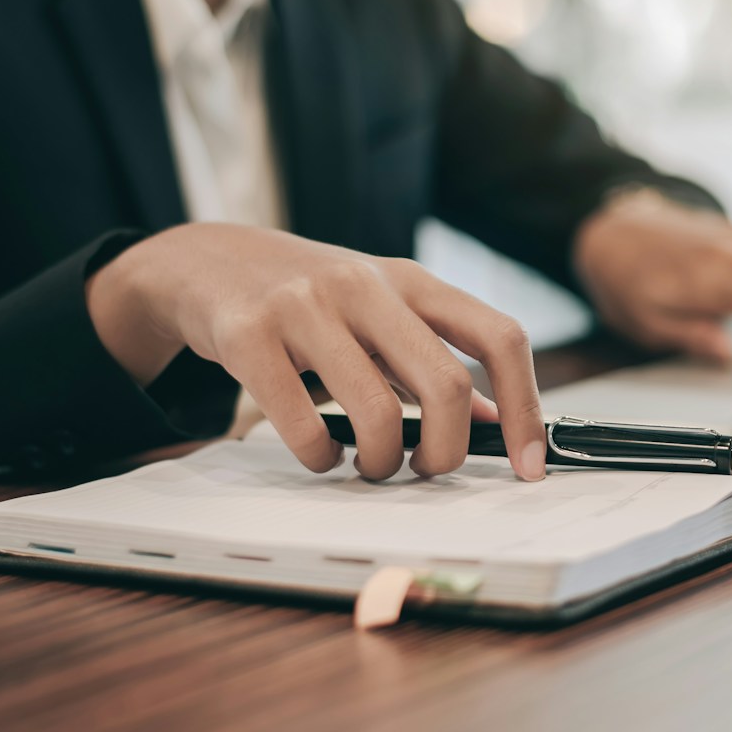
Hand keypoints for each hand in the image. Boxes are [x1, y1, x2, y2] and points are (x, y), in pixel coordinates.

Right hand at [85, 224, 545, 480]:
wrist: (202, 261)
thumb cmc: (306, 297)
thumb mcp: (379, 312)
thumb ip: (434, 358)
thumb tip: (496, 419)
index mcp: (410, 280)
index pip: (500, 337)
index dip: (525, 407)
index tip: (530, 463)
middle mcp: (365, 284)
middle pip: (447, 385)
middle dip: (446, 452)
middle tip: (424, 469)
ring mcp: (306, 306)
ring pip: (380, 415)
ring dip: (380, 463)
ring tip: (367, 463)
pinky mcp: (250, 335)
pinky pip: (306, 428)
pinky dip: (321, 460)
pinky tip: (319, 454)